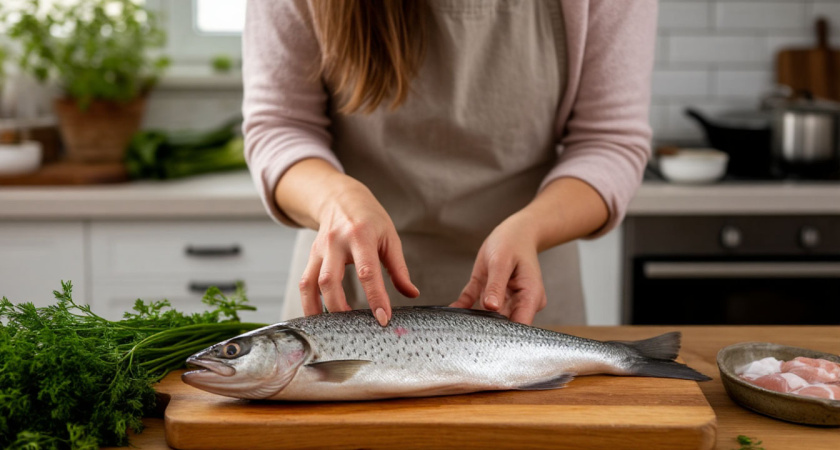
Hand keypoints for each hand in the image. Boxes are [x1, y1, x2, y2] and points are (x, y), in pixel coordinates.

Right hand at [298, 177, 418, 325]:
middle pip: (330, 280)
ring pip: (311, 284)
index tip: (383, 318)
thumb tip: (411, 294)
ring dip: (318, 310)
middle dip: (341, 308)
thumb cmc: (370, 218)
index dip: (375, 297)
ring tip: (332, 330)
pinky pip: (305, 283)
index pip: (367, 272)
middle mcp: (335, 242)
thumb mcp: (389, 237)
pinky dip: (308, 303)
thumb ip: (399, 268)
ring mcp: (319, 250)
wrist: (340, 198)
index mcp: (360, 236)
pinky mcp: (311, 257)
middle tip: (357, 328)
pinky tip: (318, 319)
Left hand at [450, 213, 546, 324]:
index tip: (484, 334)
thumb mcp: (502, 262)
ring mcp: (505, 299)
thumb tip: (492, 307)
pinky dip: (464, 306)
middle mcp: (519, 302)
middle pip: (503, 324)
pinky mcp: (489, 293)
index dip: (503, 332)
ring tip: (455, 321)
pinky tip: (453, 309)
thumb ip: (496, 286)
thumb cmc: (513, 242)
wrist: (514, 232)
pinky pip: (474, 303)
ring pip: (487, 315)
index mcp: (530, 296)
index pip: (520, 325)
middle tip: (466, 328)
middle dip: (484, 326)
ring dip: (472, 317)